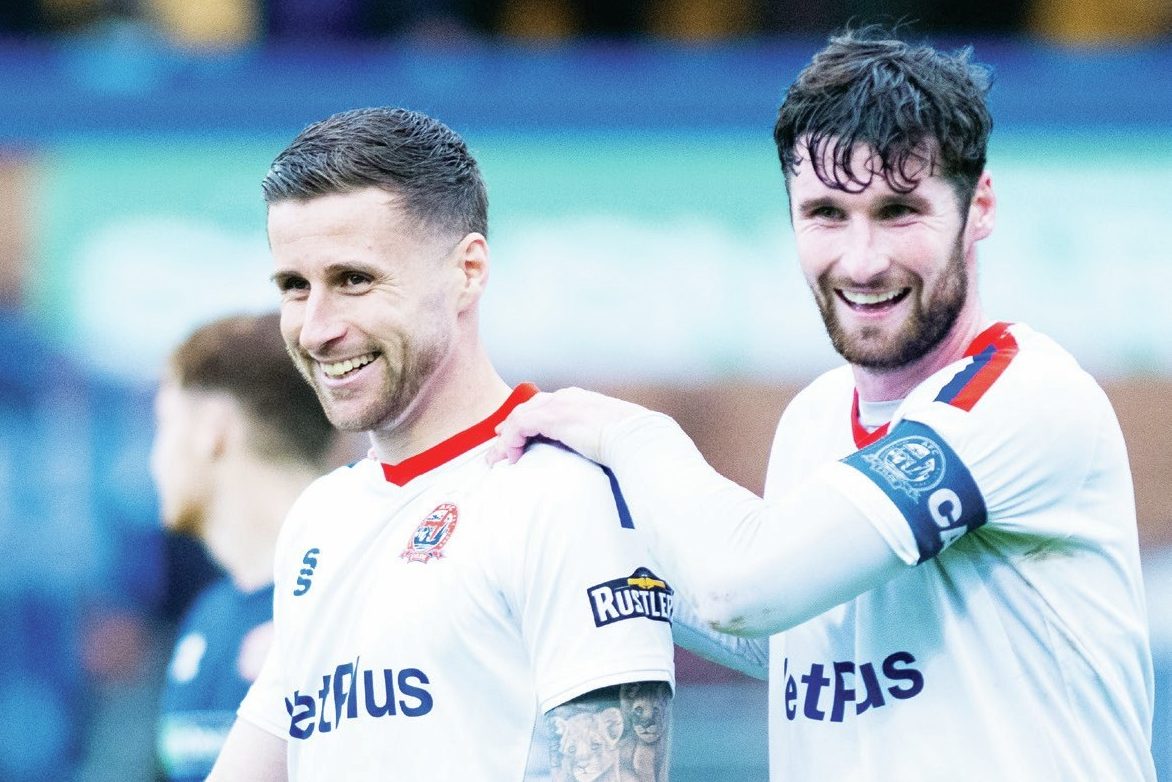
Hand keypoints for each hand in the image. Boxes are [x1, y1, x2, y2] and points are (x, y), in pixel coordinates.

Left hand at [489, 387, 648, 464]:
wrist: (637, 437)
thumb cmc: (631, 442)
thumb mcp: (608, 436)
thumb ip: (593, 439)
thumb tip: (594, 454)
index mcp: (579, 399)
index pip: (544, 405)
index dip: (526, 419)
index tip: (515, 434)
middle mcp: (566, 397)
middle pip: (527, 408)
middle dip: (509, 426)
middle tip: (498, 444)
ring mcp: (559, 404)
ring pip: (518, 417)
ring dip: (506, 440)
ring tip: (497, 459)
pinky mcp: (553, 417)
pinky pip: (519, 426)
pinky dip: (511, 441)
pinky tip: (512, 457)